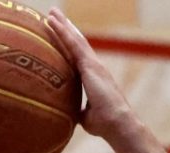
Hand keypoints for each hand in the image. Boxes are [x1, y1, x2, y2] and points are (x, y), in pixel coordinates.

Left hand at [47, 8, 137, 143]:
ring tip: (52, 12)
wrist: (117, 124)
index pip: (77, 57)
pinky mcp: (90, 65)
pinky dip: (62, 31)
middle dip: (66, 29)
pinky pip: (73, 44)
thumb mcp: (86, 117)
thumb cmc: (104, 124)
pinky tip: (53, 21)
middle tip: (54, 15)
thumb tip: (68, 114)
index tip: (59, 35)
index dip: (68, 45)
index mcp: (92, 77)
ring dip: (63, 25)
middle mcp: (94, 67)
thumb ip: (77, 111)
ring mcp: (93, 64)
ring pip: (75, 39)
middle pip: (76, 43)